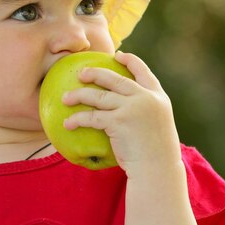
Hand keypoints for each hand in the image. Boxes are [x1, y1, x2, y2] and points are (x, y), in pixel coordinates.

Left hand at [62, 52, 181, 175]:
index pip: (143, 71)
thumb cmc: (156, 154)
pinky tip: (67, 123)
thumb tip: (126, 108)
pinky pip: (92, 117)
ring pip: (98, 96)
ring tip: (65, 99)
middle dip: (95, 73)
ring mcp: (132, 108)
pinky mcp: (118, 121)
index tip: (118, 55)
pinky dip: (77, 119)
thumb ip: (146, 112)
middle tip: (81, 74)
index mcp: (158, 97)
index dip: (130, 60)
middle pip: (114, 78)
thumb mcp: (157, 125)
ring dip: (78, 96)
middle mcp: (146, 98)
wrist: (158, 169)